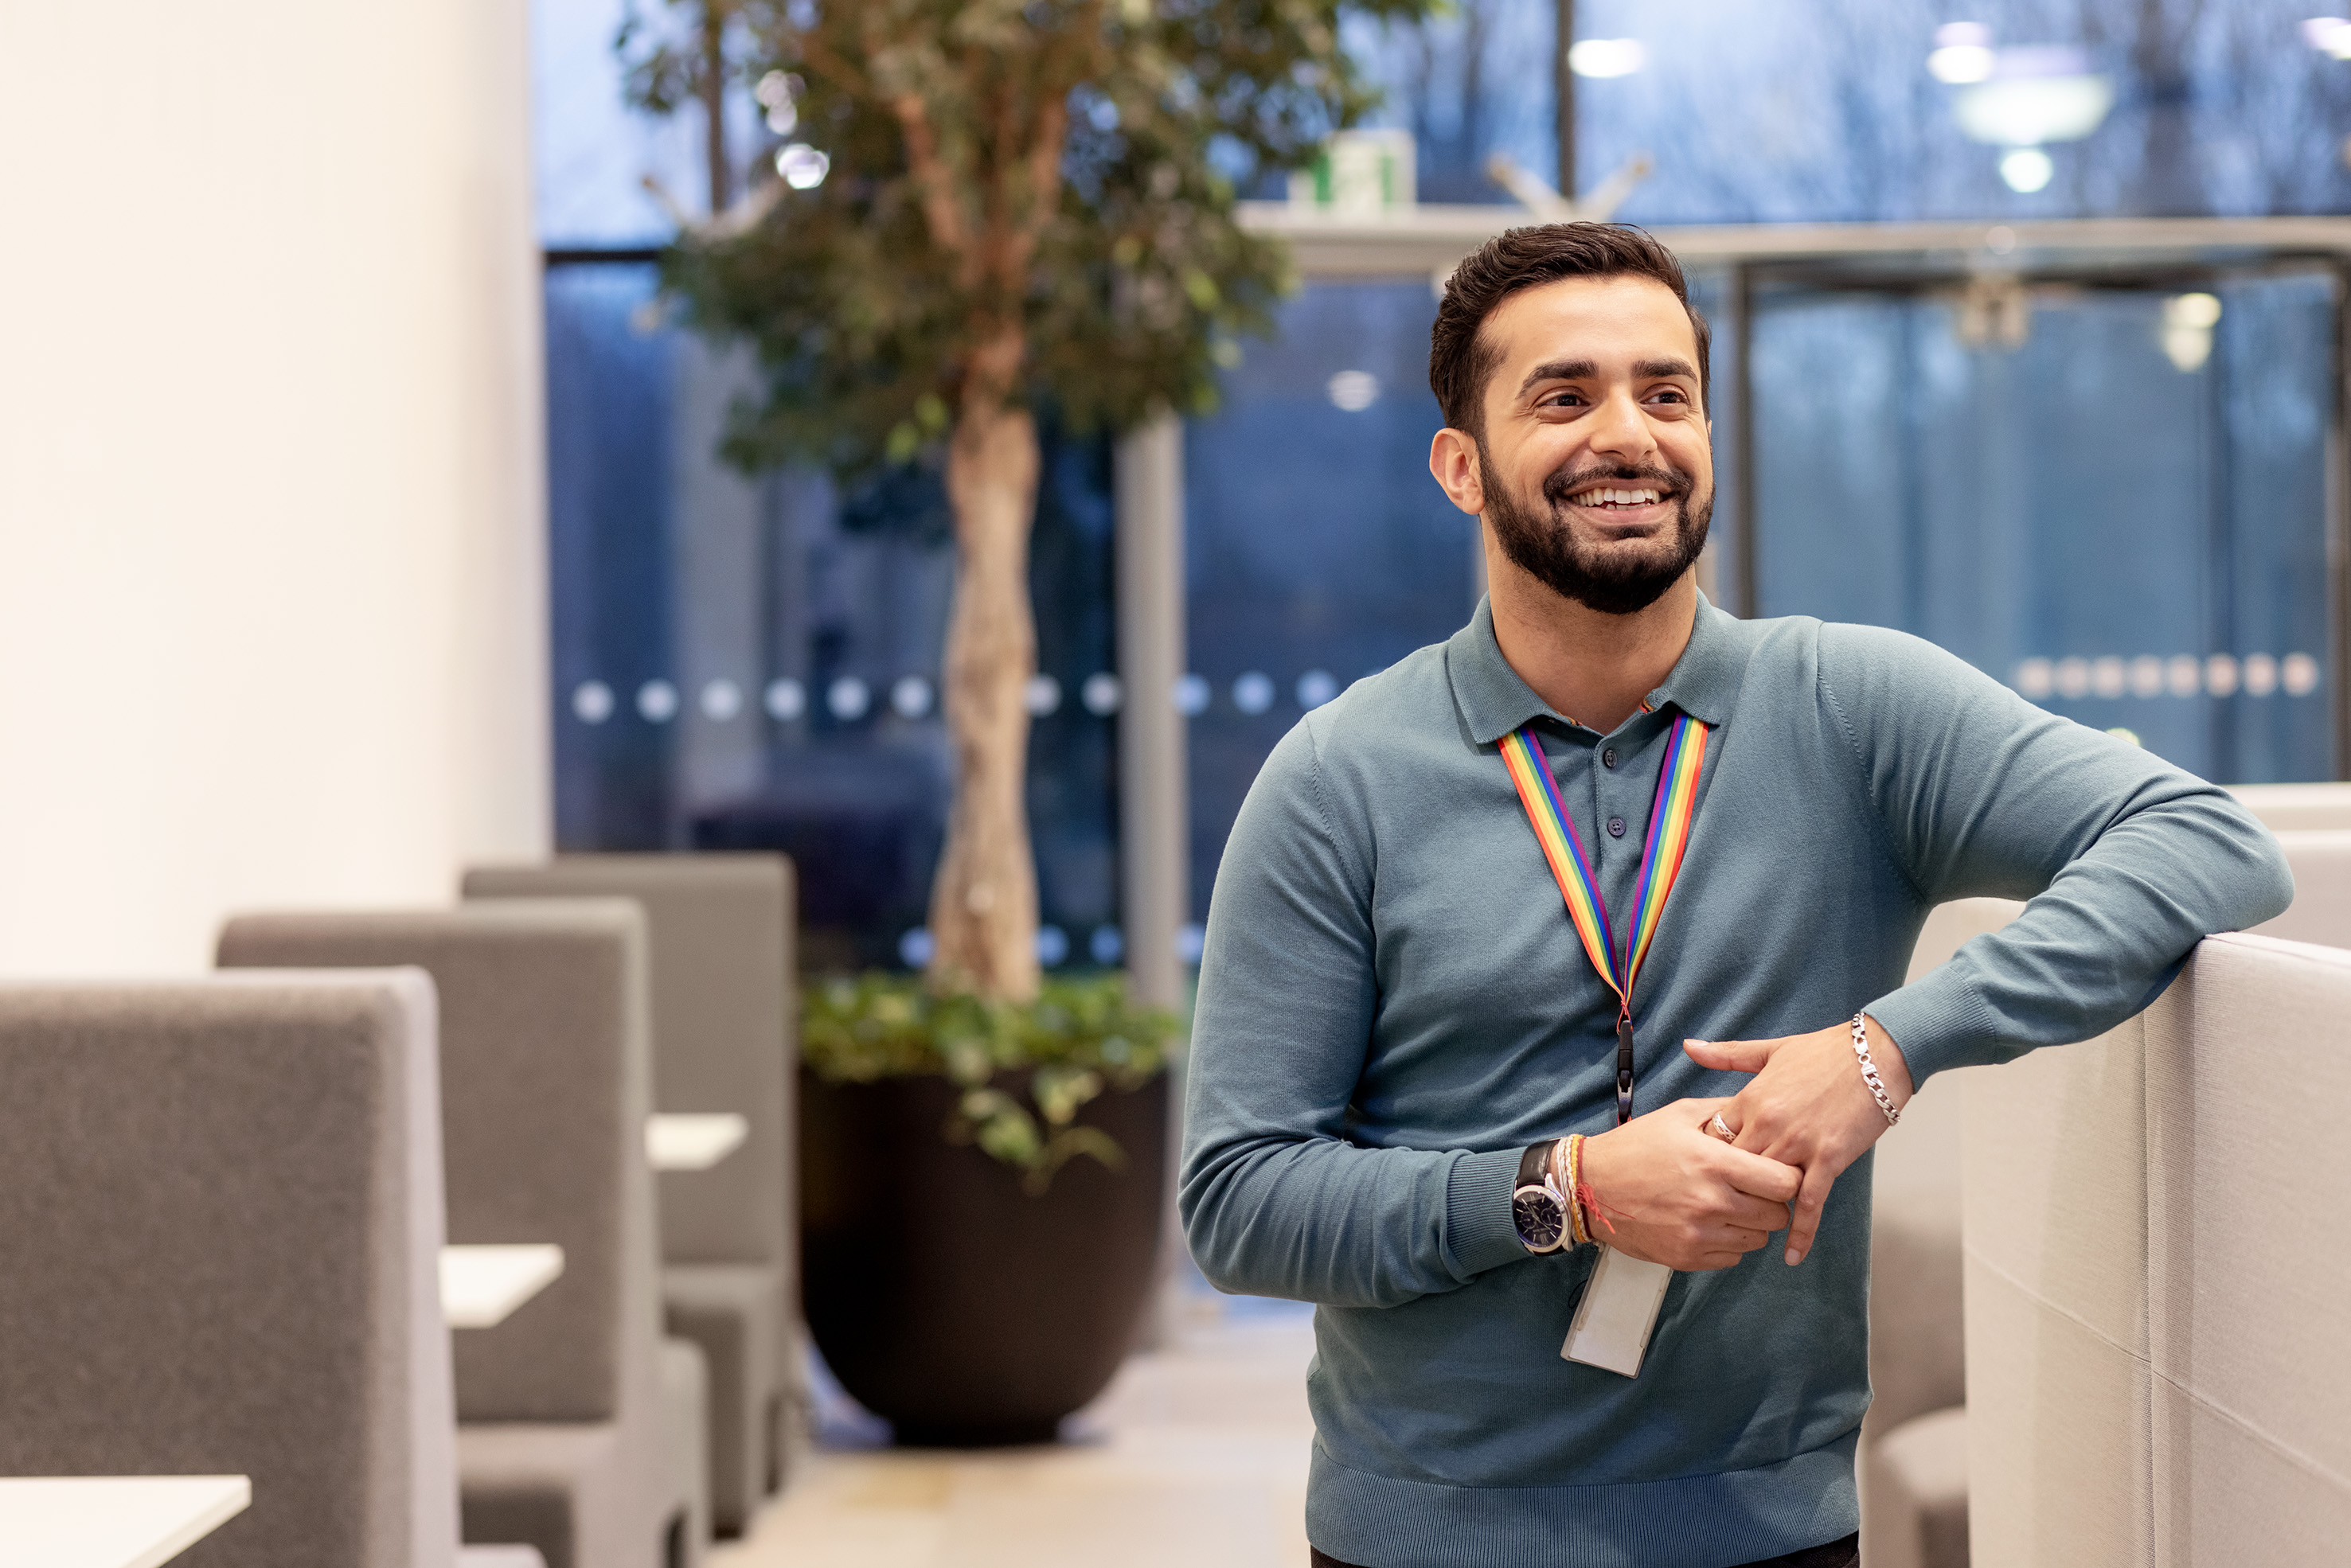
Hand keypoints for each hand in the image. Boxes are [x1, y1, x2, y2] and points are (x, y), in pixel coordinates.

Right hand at [1573, 1098, 1802, 1271]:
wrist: (1589, 1187)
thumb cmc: (1636, 1146)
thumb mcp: (1679, 1115)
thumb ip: (1724, 1112)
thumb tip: (1760, 1110)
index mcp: (1714, 1163)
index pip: (1786, 1183)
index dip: (1787, 1177)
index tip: (1774, 1171)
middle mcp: (1711, 1203)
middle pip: (1778, 1215)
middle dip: (1772, 1202)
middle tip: (1753, 1190)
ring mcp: (1699, 1234)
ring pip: (1758, 1240)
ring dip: (1751, 1224)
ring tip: (1729, 1205)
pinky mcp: (1687, 1258)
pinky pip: (1733, 1257)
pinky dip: (1729, 1242)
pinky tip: (1710, 1222)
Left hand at [1682, 1014, 1914, 1267]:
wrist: (1875, 1055)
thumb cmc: (1823, 1052)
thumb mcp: (1769, 1051)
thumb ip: (1726, 1055)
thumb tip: (1688, 1047)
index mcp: (1751, 1099)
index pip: (1713, 1139)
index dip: (1707, 1159)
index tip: (1705, 1173)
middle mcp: (1769, 1124)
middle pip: (1733, 1169)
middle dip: (1726, 1188)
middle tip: (1719, 1209)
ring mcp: (1799, 1144)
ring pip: (1765, 1188)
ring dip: (1757, 1209)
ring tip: (1748, 1230)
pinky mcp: (1829, 1158)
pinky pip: (1810, 1203)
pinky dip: (1800, 1231)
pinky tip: (1791, 1255)